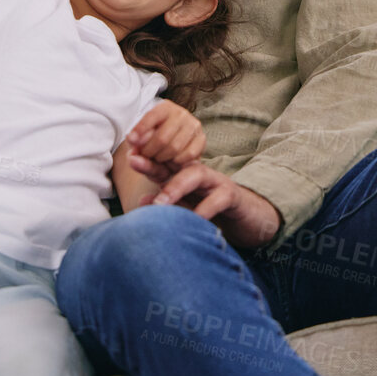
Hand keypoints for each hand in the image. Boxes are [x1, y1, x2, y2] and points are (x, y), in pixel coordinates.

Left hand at [126, 101, 205, 169]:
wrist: (172, 150)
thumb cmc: (153, 143)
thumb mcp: (141, 144)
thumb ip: (136, 150)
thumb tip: (131, 157)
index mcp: (164, 107)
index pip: (152, 116)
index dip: (140, 129)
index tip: (131, 141)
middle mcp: (181, 113)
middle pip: (162, 137)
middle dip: (150, 151)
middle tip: (145, 155)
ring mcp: (193, 125)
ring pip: (175, 147)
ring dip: (163, 158)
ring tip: (157, 158)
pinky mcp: (201, 139)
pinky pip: (189, 155)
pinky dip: (178, 161)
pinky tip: (172, 160)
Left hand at [141, 161, 282, 249]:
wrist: (250, 216)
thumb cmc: (213, 209)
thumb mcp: (187, 206)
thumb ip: (167, 202)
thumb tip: (142, 202)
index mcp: (183, 175)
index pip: (160, 164)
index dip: (144, 159)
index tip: (126, 155)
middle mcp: (197, 174)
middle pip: (173, 163)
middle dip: (153, 162)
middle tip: (134, 162)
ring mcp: (215, 182)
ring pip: (194, 175)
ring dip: (175, 186)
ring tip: (161, 202)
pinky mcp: (232, 196)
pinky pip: (218, 199)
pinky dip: (205, 209)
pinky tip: (194, 220)